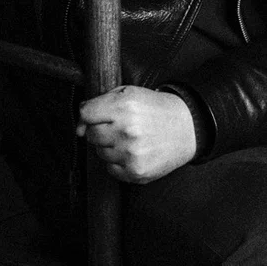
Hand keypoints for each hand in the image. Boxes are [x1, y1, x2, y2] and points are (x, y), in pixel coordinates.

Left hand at [77, 86, 197, 183]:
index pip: (86, 114)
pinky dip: (118, 162)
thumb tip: (79, 126)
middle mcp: (127, 131)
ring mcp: (132, 154)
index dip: (88, 116)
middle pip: (91, 135)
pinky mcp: (136, 172)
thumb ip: (100, 103)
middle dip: (101, 130)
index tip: (95, 118)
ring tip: (130, 139)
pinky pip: (110, 169)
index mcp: (125, 106)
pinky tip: (133, 152)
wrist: (187, 128)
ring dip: (110, 147)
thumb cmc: (156, 110)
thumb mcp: (130, 93)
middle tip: (120, 127)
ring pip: (100, 153)